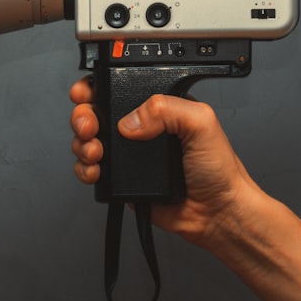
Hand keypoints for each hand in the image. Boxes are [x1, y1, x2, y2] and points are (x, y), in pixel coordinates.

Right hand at [69, 77, 262, 246]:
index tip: (88, 94)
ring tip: (97, 152)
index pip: (118, 88)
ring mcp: (127, 155)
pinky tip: (96, 171)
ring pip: (87, 141)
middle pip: (94, 113)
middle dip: (82, 117)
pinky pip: (90, 170)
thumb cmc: (218, 170)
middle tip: (89, 126)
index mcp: (157, 108)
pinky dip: (85, 170)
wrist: (217, 212)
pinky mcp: (120, 180)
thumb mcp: (201, 122)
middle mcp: (139, 128)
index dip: (96, 88)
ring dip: (82, 144)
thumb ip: (167, 108)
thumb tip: (131, 120)